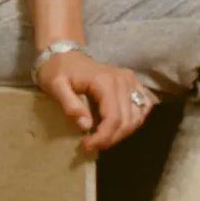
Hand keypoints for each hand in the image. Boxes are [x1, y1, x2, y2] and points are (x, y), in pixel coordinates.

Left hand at [35, 50, 156, 154]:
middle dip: (111, 138)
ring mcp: (130, 81)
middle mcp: (123, 80)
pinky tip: (119, 127)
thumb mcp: (55, 87)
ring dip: (122, 133)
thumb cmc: (58, 71)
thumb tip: (86, 126)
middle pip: (127, 120)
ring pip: (138, 116)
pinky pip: (143, 106)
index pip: (113, 117)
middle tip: (93, 144)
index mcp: (105, 82)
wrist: (65, 55)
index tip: (87, 145)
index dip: (103, 137)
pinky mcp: (133, 83)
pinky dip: (134, 120)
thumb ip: (70, 105)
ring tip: (103, 138)